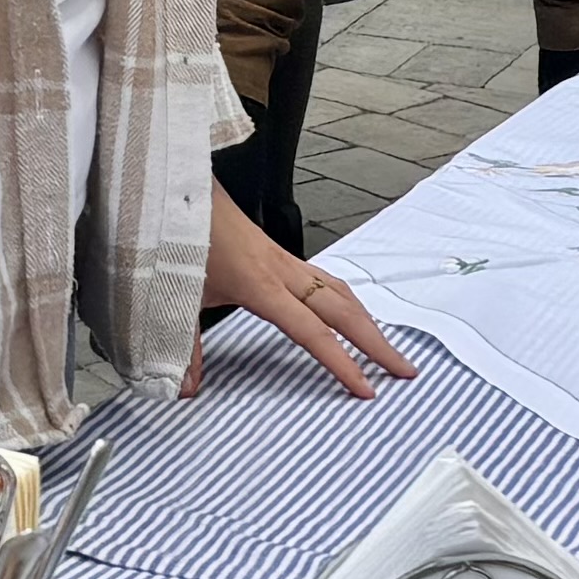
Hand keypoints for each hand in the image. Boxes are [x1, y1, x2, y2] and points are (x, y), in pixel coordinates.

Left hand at [188, 189, 412, 401]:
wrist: (175, 189)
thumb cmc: (176, 238)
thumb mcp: (173, 297)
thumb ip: (183, 346)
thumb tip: (186, 387)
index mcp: (259, 285)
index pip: (312, 332)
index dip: (342, 363)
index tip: (366, 389)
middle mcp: (281, 271)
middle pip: (343, 310)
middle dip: (377, 342)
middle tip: (404, 370)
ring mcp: (284, 260)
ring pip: (340, 290)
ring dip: (368, 320)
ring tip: (387, 347)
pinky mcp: (279, 253)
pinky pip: (326, 278)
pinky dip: (347, 300)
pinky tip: (351, 313)